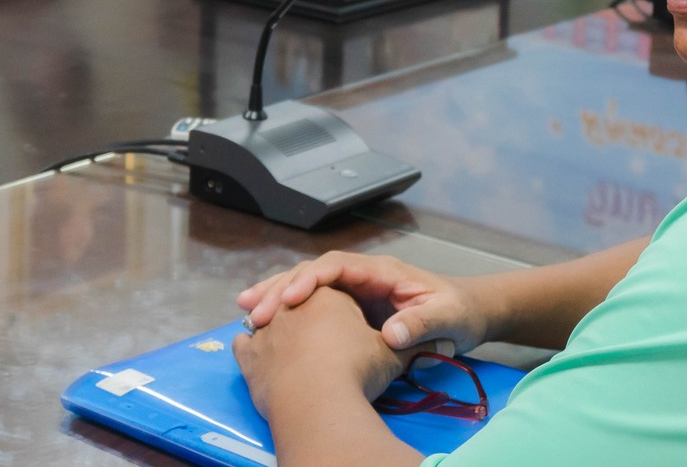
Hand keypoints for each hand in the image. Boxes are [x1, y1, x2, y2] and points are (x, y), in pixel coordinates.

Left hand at [233, 287, 404, 423]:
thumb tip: (441, 346)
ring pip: (266, 316)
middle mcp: (295, 305)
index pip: (330, 286)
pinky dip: (247, 343)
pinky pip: (245, 345)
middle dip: (289, 296)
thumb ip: (411, 344)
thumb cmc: (357, 369)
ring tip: (260, 318)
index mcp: (330, 293)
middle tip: (286, 302)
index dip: (332, 294)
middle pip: (293, 294)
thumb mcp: (393, 354)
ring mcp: (268, 331)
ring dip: (265, 314)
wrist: (320, 402)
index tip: (334, 302)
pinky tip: (247, 342)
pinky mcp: (250, 358)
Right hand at [237, 251, 490, 354]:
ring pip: (308, 285)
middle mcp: (363, 275)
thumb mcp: (448, 318)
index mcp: (382, 271)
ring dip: (276, 294)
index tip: (290, 298)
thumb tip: (390, 334)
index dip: (311, 278)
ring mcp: (355, 290)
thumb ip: (422, 324)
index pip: (338, 265)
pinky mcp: (351, 307)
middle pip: (313, 272)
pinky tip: (267, 325)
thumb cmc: (459, 312)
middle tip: (253, 308)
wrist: (467, 315)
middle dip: (281, 286)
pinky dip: (288, 311)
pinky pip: (314, 304)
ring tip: (246, 310)